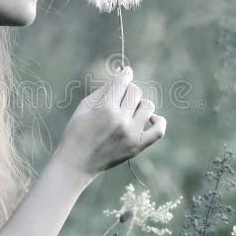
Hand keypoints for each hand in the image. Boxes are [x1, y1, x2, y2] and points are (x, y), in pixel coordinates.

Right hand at [53, 66, 166, 180]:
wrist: (76, 163)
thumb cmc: (77, 131)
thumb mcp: (85, 106)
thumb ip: (104, 89)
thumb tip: (121, 73)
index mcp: (105, 108)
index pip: (123, 81)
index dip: (125, 74)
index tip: (126, 72)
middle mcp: (120, 119)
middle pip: (135, 92)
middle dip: (127, 91)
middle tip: (118, 99)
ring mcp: (131, 134)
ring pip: (148, 106)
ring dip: (139, 104)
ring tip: (128, 110)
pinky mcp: (138, 146)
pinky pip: (159, 130)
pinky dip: (158, 121)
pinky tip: (149, 118)